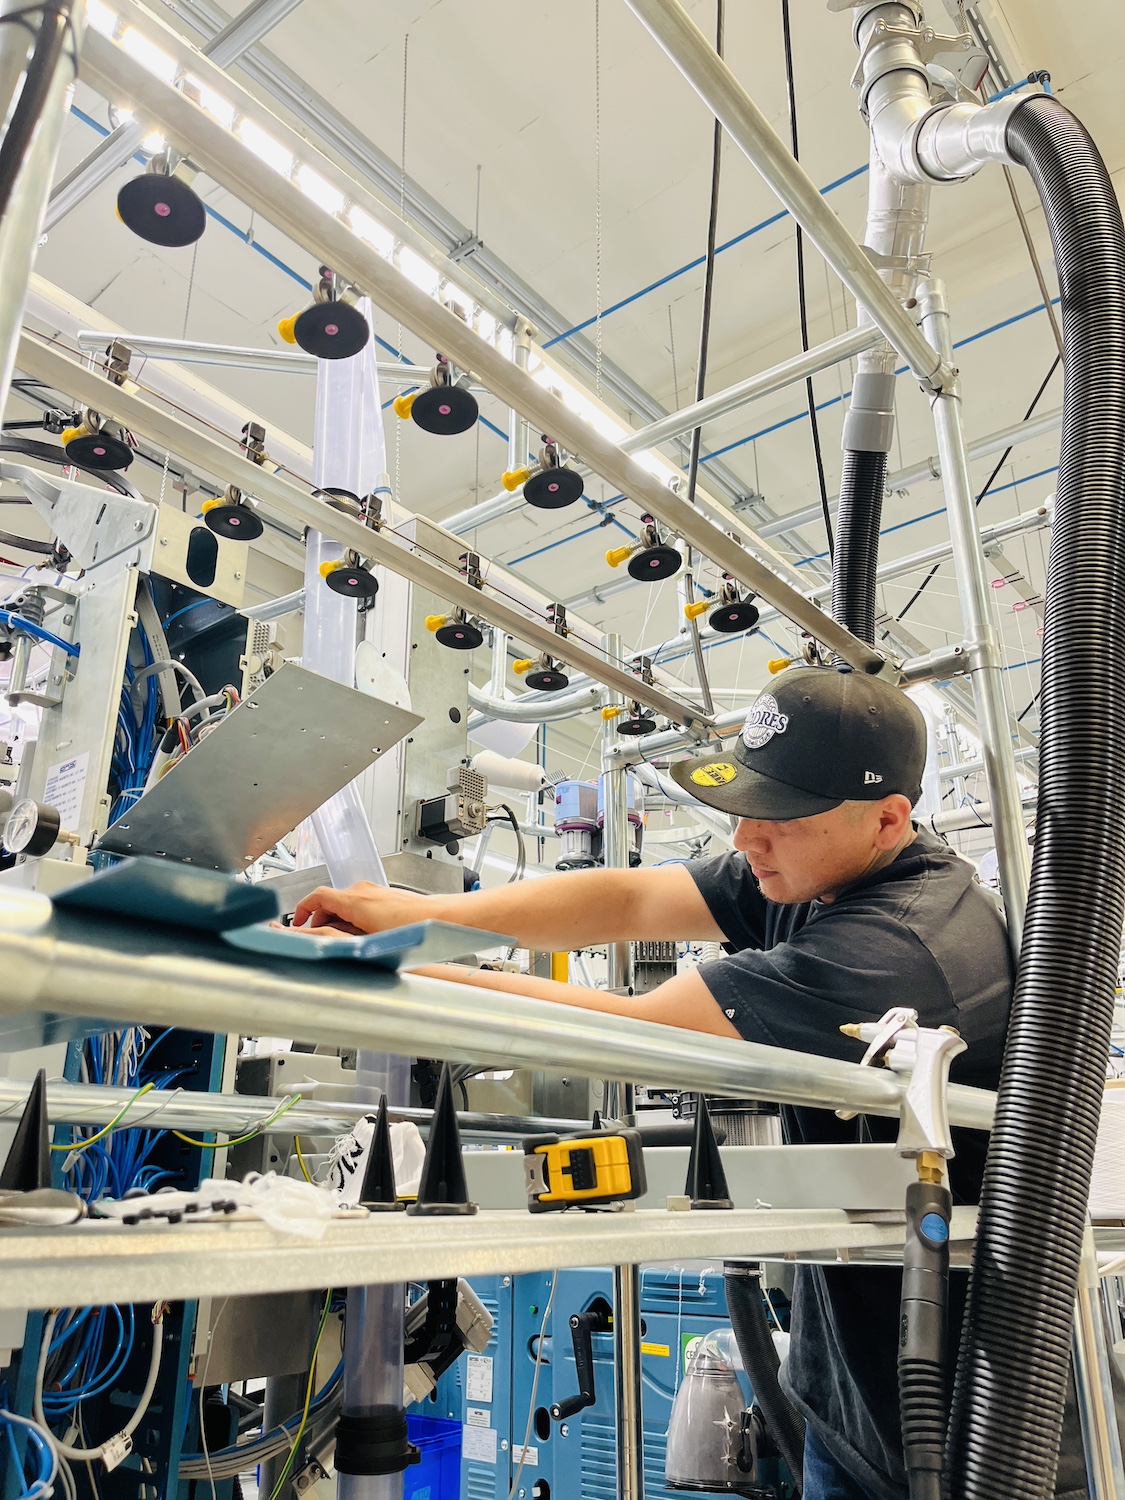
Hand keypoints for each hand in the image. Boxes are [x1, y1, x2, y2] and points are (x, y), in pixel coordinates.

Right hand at [291, 881, 428, 934]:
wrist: (437, 916)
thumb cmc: (410, 927)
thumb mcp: (368, 941)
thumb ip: (341, 939)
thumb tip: (324, 942)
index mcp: (354, 900)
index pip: (316, 896)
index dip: (302, 909)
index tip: (297, 921)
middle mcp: (362, 891)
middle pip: (328, 900)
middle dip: (319, 918)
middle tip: (319, 936)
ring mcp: (372, 891)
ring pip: (343, 902)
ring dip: (336, 918)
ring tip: (341, 938)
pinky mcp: (381, 895)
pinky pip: (357, 903)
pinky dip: (350, 916)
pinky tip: (358, 933)